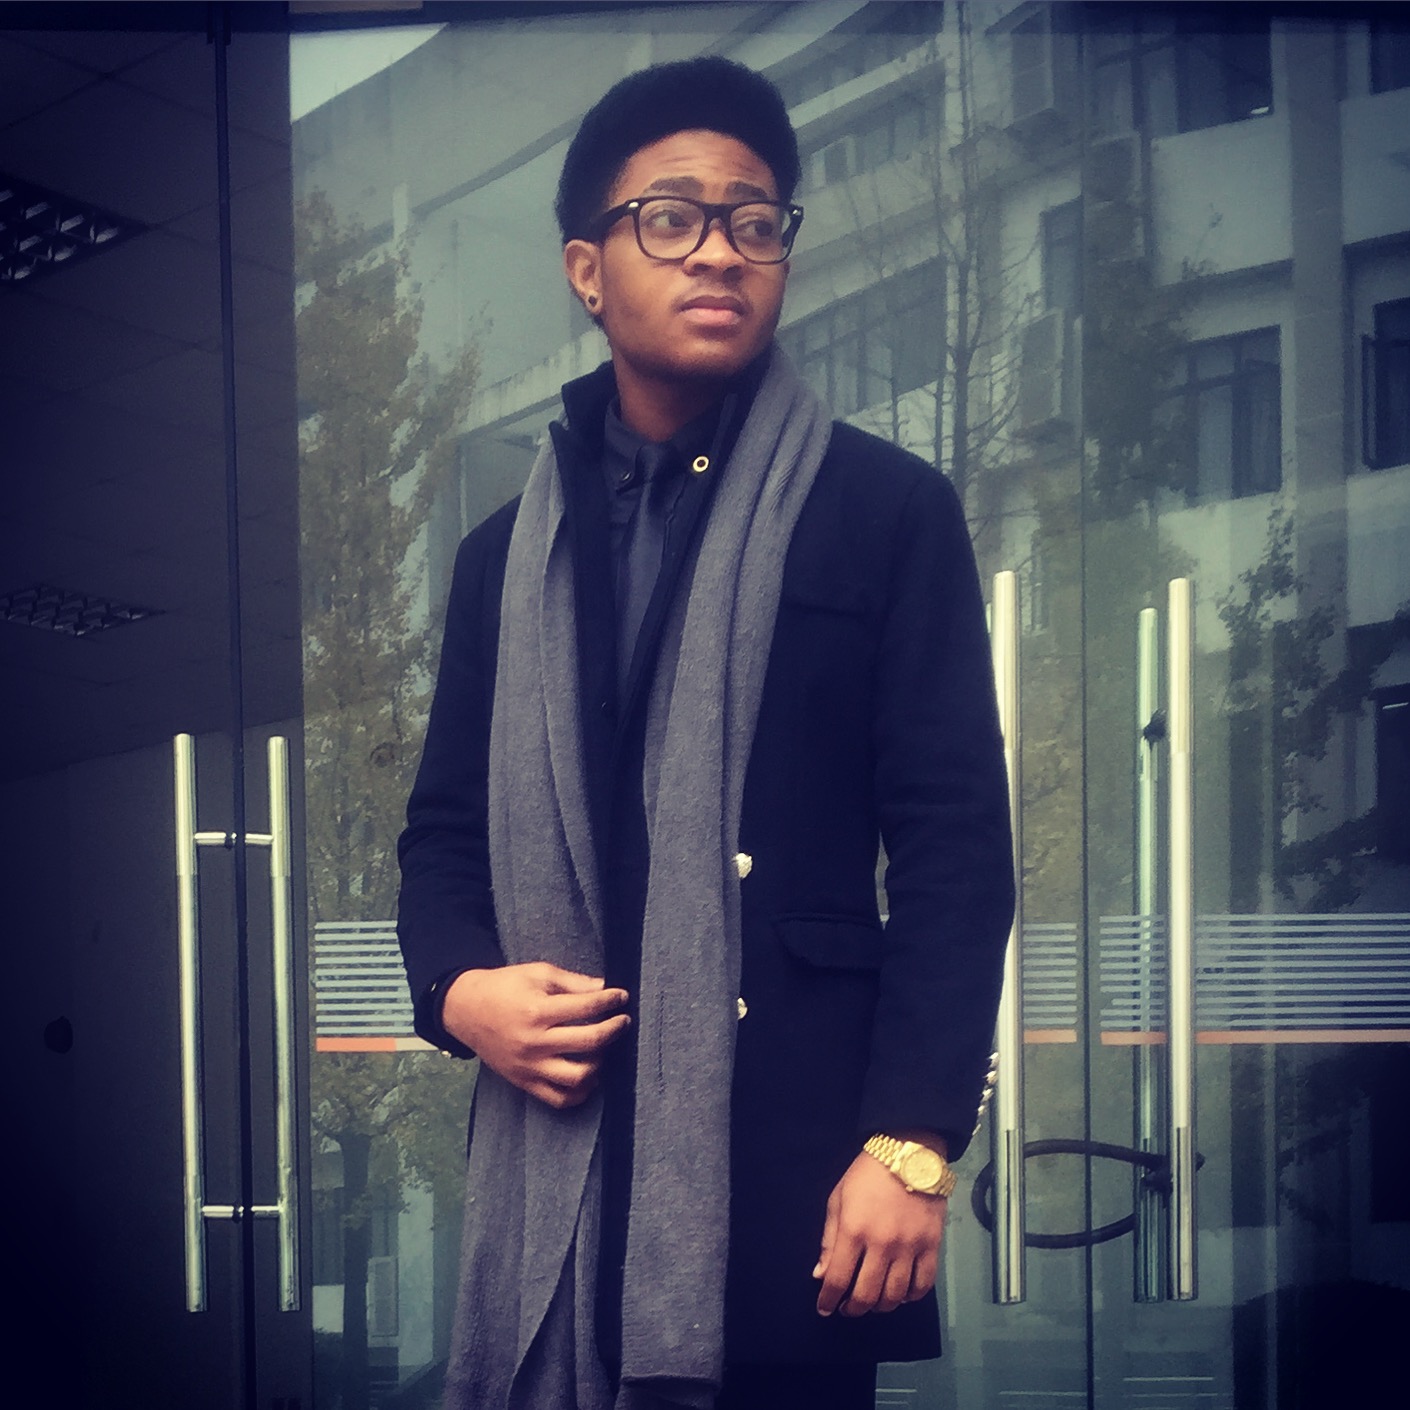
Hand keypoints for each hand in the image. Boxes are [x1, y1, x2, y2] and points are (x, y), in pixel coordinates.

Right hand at [441, 962, 630, 1109]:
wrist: (466, 1011)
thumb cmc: (504, 987)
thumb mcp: (537, 973)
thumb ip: (573, 982)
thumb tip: (604, 988)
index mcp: (538, 1010)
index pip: (587, 1006)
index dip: (611, 1000)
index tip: (622, 997)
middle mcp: (535, 1042)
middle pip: (589, 1042)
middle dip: (614, 1030)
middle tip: (623, 1021)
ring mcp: (530, 1067)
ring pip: (578, 1077)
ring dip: (600, 1063)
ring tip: (603, 1049)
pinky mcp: (524, 1083)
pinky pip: (559, 1099)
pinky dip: (580, 1092)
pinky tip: (589, 1075)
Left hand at [814, 1142, 947, 1317]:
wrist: (908, 1153)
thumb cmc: (867, 1174)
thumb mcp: (838, 1198)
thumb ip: (829, 1238)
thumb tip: (821, 1274)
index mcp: (853, 1230)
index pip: (837, 1278)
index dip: (828, 1299)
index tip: (825, 1308)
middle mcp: (881, 1244)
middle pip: (866, 1295)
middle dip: (853, 1309)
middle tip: (848, 1308)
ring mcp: (909, 1247)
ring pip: (894, 1295)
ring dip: (880, 1306)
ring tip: (873, 1303)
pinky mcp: (931, 1246)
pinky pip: (923, 1284)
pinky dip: (911, 1296)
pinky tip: (902, 1294)